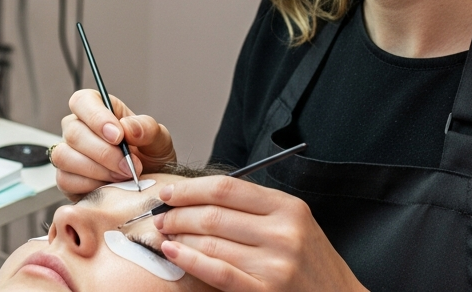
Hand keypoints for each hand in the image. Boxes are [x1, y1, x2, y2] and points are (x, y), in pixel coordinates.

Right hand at [52, 89, 176, 198]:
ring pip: (65, 156)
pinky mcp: (65, 178)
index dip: (97, 118)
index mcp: (98, 109)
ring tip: (122, 176)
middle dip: (104, 153)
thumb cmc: (150, 158)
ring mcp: (68, 153)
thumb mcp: (159, 140)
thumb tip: (127, 127)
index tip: (118, 136)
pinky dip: (89, 186)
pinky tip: (108, 186)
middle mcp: (78, 128)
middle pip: (73, 132)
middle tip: (129, 165)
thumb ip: (147, 129)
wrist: (148, 188)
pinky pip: (66, 180)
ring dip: (97, 170)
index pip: (83, 102)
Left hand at [152, 176, 366, 291]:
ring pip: (211, 242)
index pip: (227, 188)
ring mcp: (275, 264)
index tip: (169, 192)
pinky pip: (217, 271)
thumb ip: (255, 208)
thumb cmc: (310, 262)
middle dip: (178, 213)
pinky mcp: (267, 291)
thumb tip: (199, 196)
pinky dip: (189, 260)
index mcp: (289, 208)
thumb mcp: (294, 223)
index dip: (190, 188)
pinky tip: (173, 252)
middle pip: (214, 214)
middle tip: (160, 215)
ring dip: (179, 236)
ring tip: (164, 234)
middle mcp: (283, 233)